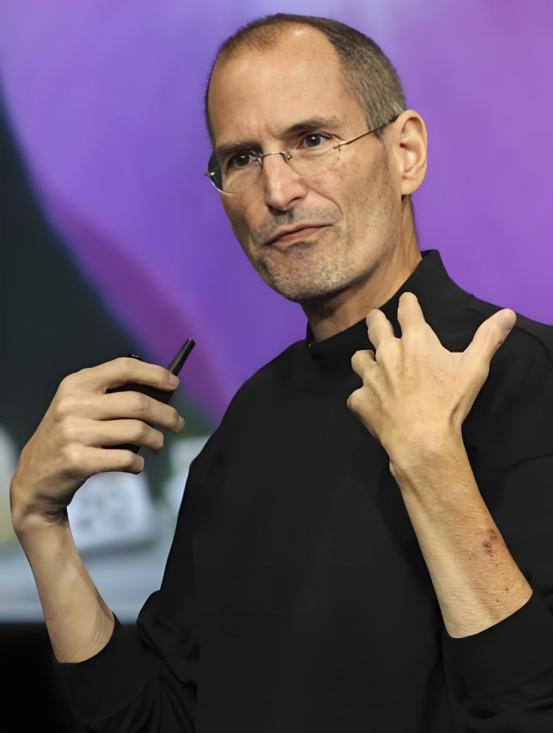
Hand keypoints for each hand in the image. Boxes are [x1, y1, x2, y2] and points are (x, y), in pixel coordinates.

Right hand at [10, 357, 184, 524]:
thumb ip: (110, 395)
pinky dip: (138, 463)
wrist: (34, 478)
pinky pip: (127, 458)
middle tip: (177, 423)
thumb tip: (159, 393)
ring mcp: (74, 433)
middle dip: (166, 414)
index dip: (154, 373)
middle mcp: (73, 405)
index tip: (174, 382)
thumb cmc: (68, 437)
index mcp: (76, 384)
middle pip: (138, 402)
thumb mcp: (78, 406)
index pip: (123, 368)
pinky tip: (136, 464)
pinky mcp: (78, 461)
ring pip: (137, 431)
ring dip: (156, 440)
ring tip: (157, 445)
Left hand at [347, 291, 515, 459]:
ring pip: (359, 358)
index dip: (408, 303)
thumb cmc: (449, 401)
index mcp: (415, 340)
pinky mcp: (360, 400)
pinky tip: (372, 404)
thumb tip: (507, 313)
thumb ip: (488, 338)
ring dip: (365, 359)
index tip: (407, 302)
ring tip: (372, 365)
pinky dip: (363, 398)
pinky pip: (356, 395)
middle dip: (376, 321)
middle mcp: (388, 353)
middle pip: (374, 325)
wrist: (423, 439)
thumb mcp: (475, 367)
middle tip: (378, 322)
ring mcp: (370, 376)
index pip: (407, 308)